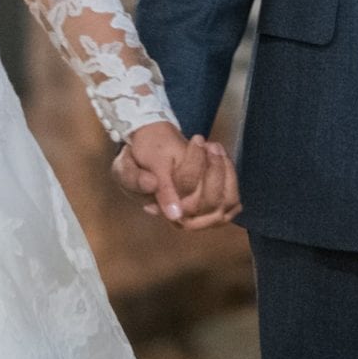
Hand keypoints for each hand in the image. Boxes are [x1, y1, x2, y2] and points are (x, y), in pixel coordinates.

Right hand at [112, 124, 240, 229]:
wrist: (146, 157)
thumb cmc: (134, 164)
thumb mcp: (125, 168)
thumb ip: (135, 179)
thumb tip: (153, 187)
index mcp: (161, 210)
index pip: (184, 196)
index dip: (195, 166)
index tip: (197, 139)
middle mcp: (183, 219)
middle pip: (209, 204)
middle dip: (215, 170)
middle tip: (209, 143)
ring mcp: (200, 215)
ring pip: (225, 204)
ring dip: (225, 172)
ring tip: (215, 147)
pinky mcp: (213, 208)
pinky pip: (232, 202)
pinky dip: (231, 179)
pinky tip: (221, 158)